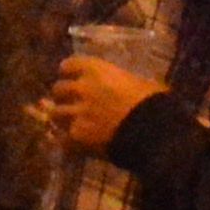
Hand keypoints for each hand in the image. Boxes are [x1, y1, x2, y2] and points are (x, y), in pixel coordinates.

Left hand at [44, 57, 163, 154]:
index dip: (68, 72)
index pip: (68, 65)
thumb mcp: (138, 82)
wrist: (153, 132)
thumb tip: (122, 86)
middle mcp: (82, 89)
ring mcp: (77, 113)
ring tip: (68, 123)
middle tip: (68, 102)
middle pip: (58, 89)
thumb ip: (120, 82)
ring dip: (62, 118)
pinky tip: (73, 144)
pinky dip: (67, 142)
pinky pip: (62, 139)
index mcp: (96, 70)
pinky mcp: (77, 137)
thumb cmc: (153, 102)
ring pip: (56, 114)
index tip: (70, 76)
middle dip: (62, 96)